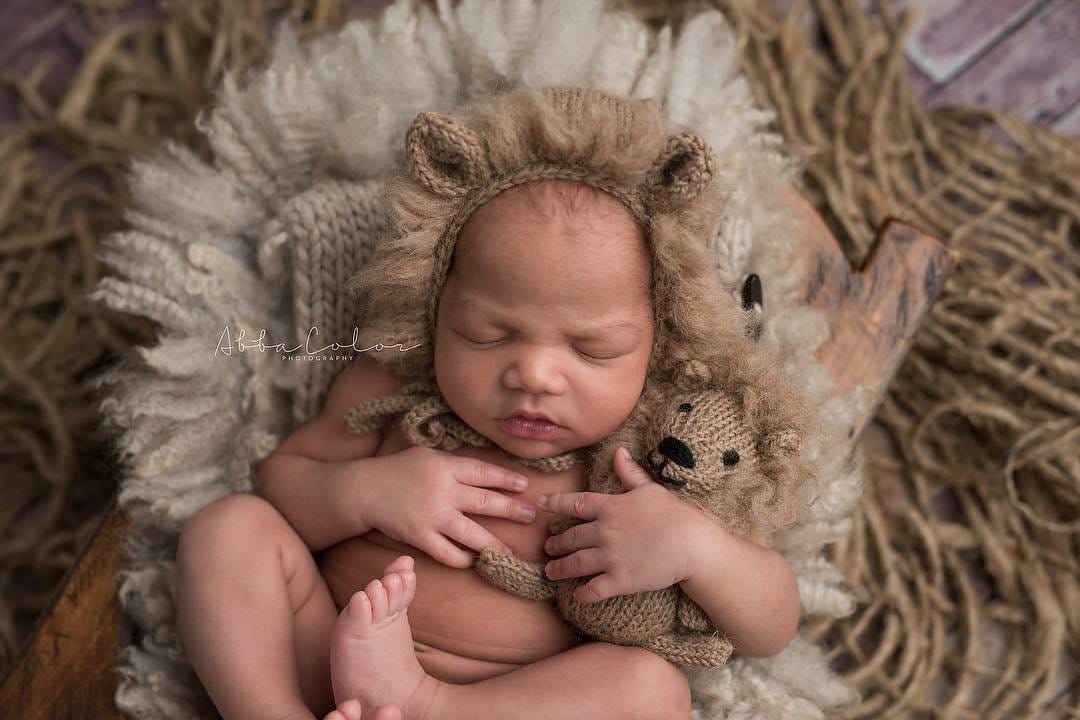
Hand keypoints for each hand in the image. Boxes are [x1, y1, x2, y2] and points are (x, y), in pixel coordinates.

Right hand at [339, 446, 535, 568]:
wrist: (365, 490)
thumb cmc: (398, 470)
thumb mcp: (428, 457)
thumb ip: (455, 465)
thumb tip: (484, 472)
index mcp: (446, 467)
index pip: (484, 472)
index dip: (506, 479)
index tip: (524, 486)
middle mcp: (443, 492)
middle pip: (485, 503)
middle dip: (512, 510)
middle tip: (531, 516)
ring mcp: (432, 517)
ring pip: (472, 534)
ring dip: (495, 544)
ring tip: (511, 552)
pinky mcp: (420, 537)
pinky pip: (448, 553)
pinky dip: (463, 559)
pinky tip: (474, 560)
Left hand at [539, 447, 707, 603]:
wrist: (692, 544)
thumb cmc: (674, 514)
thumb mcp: (650, 489)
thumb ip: (630, 473)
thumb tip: (618, 452)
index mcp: (610, 508)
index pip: (575, 503)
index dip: (555, 503)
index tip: (540, 505)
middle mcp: (604, 531)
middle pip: (570, 537)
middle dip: (555, 543)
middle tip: (548, 547)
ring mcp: (610, 557)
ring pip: (575, 563)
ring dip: (560, 568)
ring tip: (551, 571)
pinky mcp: (620, 580)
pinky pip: (593, 589)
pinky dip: (582, 593)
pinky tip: (577, 596)